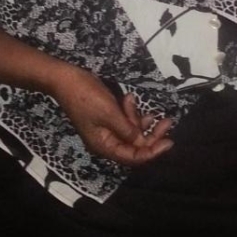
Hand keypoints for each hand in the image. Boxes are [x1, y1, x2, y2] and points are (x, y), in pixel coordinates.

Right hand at [50, 63, 173, 165]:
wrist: (67, 79)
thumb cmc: (86, 97)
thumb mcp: (109, 113)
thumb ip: (127, 129)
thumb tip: (143, 143)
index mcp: (104, 146)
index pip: (133, 157)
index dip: (152, 151)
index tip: (169, 142)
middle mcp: (107, 141)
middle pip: (136, 145)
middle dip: (152, 134)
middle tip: (167, 122)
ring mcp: (107, 129)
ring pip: (132, 131)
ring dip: (139, 119)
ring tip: (137, 102)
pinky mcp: (108, 117)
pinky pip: (125, 120)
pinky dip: (130, 111)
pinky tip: (130, 98)